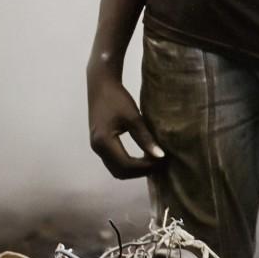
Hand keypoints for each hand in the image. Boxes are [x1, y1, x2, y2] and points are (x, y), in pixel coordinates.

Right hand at [87, 66, 164, 180]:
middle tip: (159, 165)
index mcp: (104, 141)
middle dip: (140, 172)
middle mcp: (97, 148)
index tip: (162, 161)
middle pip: (120, 172)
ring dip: (134, 170)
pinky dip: (128, 165)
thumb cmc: (117, 97)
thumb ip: (145, 137)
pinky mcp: (99, 145)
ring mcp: (96, 148)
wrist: (100, 85)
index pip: (126, 165)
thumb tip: (160, 155)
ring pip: (116, 170)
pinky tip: (142, 157)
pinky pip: (114, 162)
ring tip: (153, 161)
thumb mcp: (133, 117)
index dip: (145, 167)